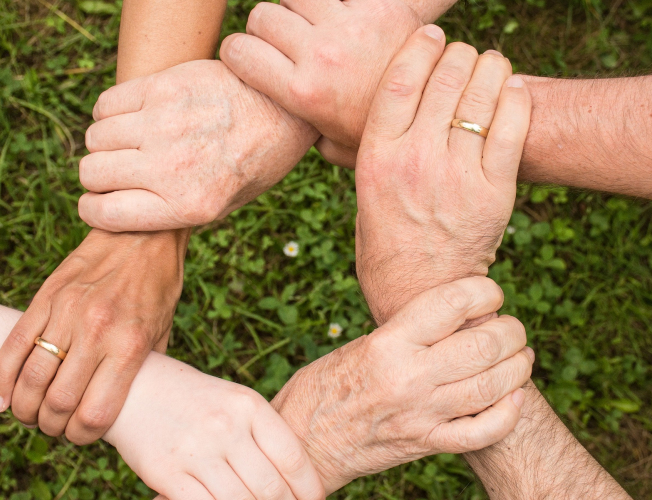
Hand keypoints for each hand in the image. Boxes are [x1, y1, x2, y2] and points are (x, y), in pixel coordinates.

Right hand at [0, 229, 187, 443]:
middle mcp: (97, 331)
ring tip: (30, 414)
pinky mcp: (46, 296)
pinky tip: (2, 398)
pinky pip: (13, 344)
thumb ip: (143, 369)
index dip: (82, 436)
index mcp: (129, 345)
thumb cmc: (158, 286)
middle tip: (53, 427)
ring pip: (31, 378)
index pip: (95, 413)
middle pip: (58, 402)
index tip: (81, 436)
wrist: (142, 233)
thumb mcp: (163, 331)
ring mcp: (67, 312)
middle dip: (51, 426)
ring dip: (25, 408)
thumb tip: (127, 404)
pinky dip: (1, 378)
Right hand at [77, 59, 317, 231]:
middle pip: (92, 173)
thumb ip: (173, 213)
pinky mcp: (163, 87)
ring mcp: (165, 124)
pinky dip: (110, 113)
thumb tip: (121, 212)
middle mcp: (172, 167)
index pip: (104, 214)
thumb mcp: (224, 205)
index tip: (98, 202)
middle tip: (118, 170)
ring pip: (95, 137)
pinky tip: (133, 116)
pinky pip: (106, 104)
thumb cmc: (254, 162)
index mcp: (188, 205)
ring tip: (129, 142)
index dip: (93, 209)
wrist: (284, 109)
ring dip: (105, 143)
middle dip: (98, 176)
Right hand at [104, 352, 324, 499]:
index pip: (292, 457)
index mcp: (248, 405)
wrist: (135, 389)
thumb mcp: (234, 402)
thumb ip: (262, 435)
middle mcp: (225, 427)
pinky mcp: (167, 474)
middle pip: (271, 488)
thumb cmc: (195, 400)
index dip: (309, 488)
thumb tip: (295, 480)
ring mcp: (195, 451)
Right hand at [220, 0, 455, 167]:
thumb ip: (302, 130)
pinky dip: (333, 2)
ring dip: (297, 8)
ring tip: (313, 26)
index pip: (238, 51)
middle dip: (268, 29)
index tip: (249, 58)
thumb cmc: (379, 136)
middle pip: (263, 16)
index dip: (238, 52)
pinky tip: (341, 16)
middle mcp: (319, 55)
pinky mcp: (377, 6)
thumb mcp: (334, 145)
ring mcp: (348, 27)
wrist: (438, 115)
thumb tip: (282, 126)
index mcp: (302, 92)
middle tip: (286, 44)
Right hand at [271, 277, 532, 492]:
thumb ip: (407, 333)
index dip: (484, 291)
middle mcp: (408, 377)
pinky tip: (514, 397)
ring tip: (520, 356)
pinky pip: (483, 431)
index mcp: (388, 343)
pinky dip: (508, 413)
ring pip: (493, 386)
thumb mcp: (361, 345)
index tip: (491, 292)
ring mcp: (421, 414)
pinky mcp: (426, 444)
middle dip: (511, 331)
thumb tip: (456, 317)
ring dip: (518, 367)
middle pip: (484, 344)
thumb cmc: (324, 385)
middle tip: (512, 327)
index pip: (452, 303)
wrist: (303, 440)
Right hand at [353, 26, 531, 322]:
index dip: (419, 47)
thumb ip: (368, 149)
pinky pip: (512, 126)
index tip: (431, 35)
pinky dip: (516, 98)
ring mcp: (457, 175)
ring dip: (490, 68)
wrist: (419, 292)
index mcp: (376, 157)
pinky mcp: (493, 191)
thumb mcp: (363, 191)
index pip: (400, 80)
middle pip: (445, 78)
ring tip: (490, 65)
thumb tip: (370, 108)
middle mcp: (415, 160)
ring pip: (481, 95)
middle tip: (463, 54)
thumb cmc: (385, 241)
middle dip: (458, 54)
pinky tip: (512, 89)